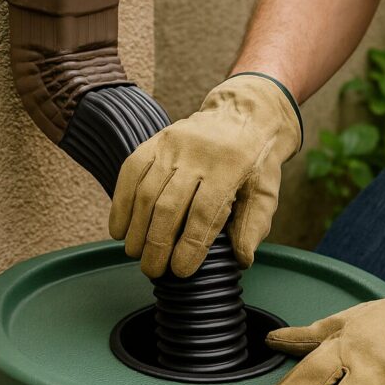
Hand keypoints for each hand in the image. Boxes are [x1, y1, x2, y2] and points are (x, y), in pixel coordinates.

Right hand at [109, 74, 300, 278]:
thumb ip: (254, 224)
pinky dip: (121, 203)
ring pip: (146, 191)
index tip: (180, 271)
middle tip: (152, 270)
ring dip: (136, 228)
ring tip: (134, 254)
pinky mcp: (155, 141)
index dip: (190, 245)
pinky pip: (130, 172)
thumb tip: (242, 259)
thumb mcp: (266, 191)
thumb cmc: (255, 163)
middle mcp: (197, 153)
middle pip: (169, 205)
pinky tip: (118, 229)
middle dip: (157, 243)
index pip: (204, 212)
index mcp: (230, 167)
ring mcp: (172, 144)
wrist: (243, 114)